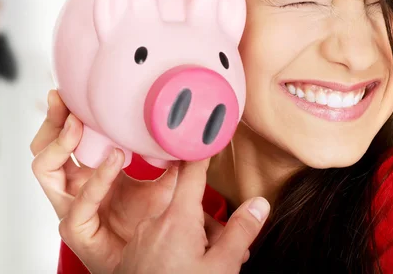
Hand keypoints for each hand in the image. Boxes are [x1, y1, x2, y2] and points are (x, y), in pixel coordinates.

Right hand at [30, 90, 180, 267]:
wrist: (151, 259)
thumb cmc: (147, 224)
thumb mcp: (163, 185)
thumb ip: (171, 162)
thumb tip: (186, 135)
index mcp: (87, 173)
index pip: (65, 139)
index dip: (64, 114)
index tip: (73, 92)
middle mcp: (73, 188)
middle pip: (44, 147)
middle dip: (52, 120)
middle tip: (64, 100)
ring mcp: (71, 206)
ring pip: (44, 168)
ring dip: (60, 142)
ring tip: (79, 125)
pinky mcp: (76, 227)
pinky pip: (79, 199)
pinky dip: (97, 176)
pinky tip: (115, 159)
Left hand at [68, 156, 269, 273]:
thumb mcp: (221, 268)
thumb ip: (240, 232)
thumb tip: (260, 202)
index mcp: (176, 220)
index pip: (192, 173)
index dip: (202, 151)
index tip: (209, 131)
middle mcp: (154, 224)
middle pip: (188, 207)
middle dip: (209, 221)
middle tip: (229, 247)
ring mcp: (140, 240)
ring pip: (174, 227)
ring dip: (194, 238)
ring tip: (211, 265)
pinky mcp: (132, 256)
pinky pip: (159, 242)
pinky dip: (176, 249)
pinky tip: (187, 268)